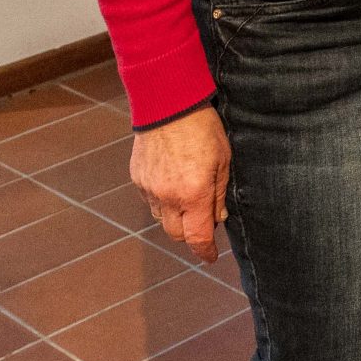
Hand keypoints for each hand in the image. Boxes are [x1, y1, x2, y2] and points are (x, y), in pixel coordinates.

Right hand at [130, 103, 228, 260]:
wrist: (167, 103)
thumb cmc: (202, 128)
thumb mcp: (223, 159)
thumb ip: (219, 192)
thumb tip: (218, 217)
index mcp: (194, 194)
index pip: (198, 237)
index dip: (205, 252)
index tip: (211, 257)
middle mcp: (169, 197)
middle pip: (177, 234)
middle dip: (190, 234)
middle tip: (203, 221)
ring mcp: (150, 189)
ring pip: (162, 218)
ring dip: (176, 217)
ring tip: (188, 197)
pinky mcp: (138, 178)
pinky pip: (150, 200)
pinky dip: (162, 200)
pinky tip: (172, 182)